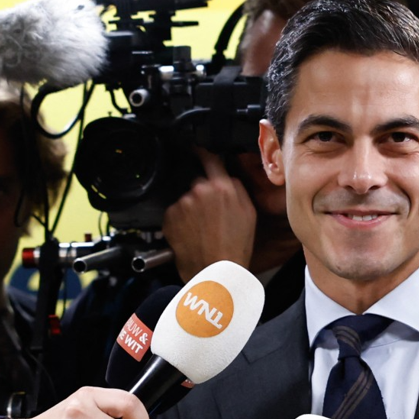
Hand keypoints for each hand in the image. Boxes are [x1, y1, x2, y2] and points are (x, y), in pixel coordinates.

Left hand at [163, 148, 256, 281]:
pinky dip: (180, 220)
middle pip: (197, 181)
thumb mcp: (249, 213)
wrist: (215, 269)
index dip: (204, 152)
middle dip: (202, 192)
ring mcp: (182, 203)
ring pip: (186, 198)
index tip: (198, 150)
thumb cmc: (235, 246)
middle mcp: (199, 190)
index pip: (209, 158)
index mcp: (222, 187)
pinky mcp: (169, 216)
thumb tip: (228, 179)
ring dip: (191, 208)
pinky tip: (192, 233)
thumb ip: (237, 189)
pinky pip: (175, 212)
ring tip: (203, 228)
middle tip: (211, 213)